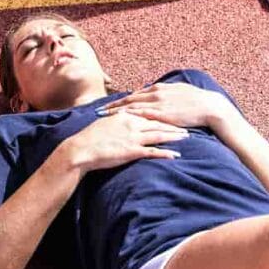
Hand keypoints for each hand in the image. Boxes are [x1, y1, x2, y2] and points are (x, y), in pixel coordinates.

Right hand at [62, 111, 187, 171]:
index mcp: (126, 115)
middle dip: (174, 123)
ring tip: (187, 137)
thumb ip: (119, 119)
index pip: (149, 113)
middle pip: (158, 122)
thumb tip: (126, 117)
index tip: (175, 113)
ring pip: (159, 135)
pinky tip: (175, 155)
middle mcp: (132, 124)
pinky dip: (165, 153)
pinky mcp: (131, 151)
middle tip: (188, 124)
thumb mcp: (106, 123)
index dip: (164, 114)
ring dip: (174, 136)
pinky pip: (152, 152)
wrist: (80, 150)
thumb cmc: (90, 137)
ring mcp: (132, 137)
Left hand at [99, 82, 232, 129]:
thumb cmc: (198, 101)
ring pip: (131, 107)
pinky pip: (141, 115)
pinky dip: (128, 117)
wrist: (210, 106)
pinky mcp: (162, 114)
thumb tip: (160, 96)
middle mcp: (156, 94)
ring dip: (116, 111)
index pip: (136, 95)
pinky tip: (119, 120)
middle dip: (113, 105)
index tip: (110, 104)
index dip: (122, 100)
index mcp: (160, 89)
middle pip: (129, 100)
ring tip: (102, 116)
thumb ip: (168, 95)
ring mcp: (158, 104)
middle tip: (98, 110)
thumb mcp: (180, 92)